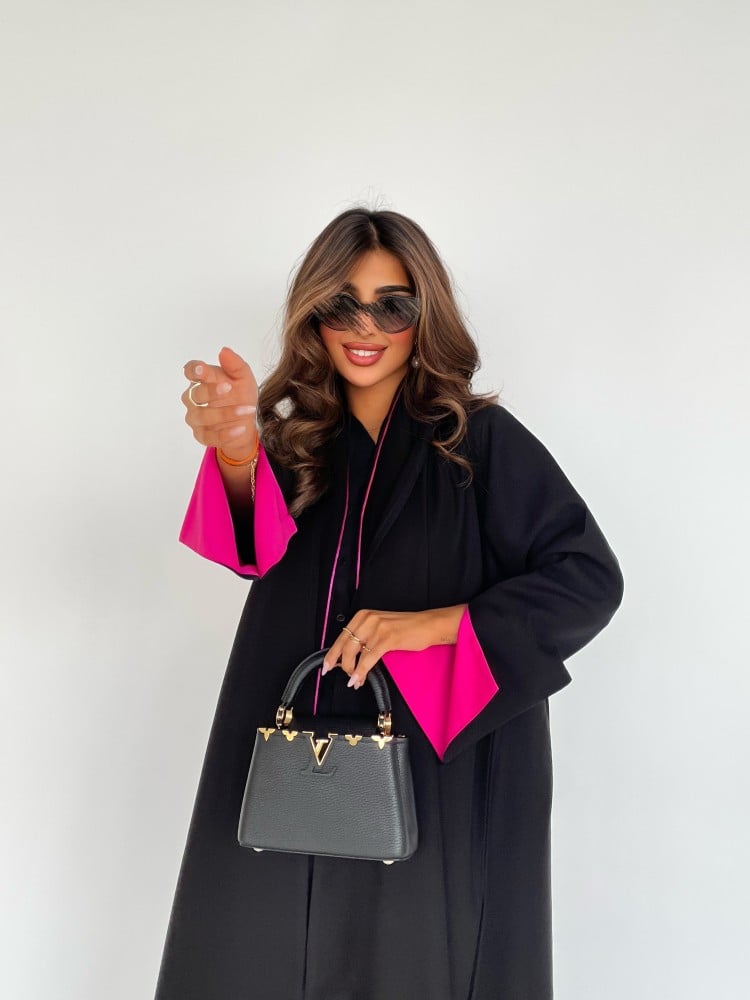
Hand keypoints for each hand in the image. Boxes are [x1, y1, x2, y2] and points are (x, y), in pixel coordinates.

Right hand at [181, 346, 258, 460]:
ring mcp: (196, 418)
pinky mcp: (202, 435)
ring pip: (201, 416)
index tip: (202, 370)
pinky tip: (240, 428)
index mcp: (202, 380)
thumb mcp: (244, 378)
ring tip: (247, 409)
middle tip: (229, 388)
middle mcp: (194, 399)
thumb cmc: (240, 395)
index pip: (190, 371)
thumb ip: (235, 365)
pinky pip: (209, 437)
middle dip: (210, 391)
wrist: (247, 422)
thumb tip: (224, 351)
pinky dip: (225, 434)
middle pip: (194, 394)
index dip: (193, 371)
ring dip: (224, 413)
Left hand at [321, 605, 466, 688]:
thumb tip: (349, 658)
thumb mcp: (380, 628)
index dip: (332, 654)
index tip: (327, 666)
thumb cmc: (406, 628)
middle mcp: (368, 619)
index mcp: (364, 615)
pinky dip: (361, 671)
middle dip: (340, 665)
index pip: (341, 637)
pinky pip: (368, 658)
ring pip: (355, 654)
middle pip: (345, 646)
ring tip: (355, 681)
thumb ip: (365, 638)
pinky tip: (359, 679)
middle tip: (344, 676)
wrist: (428, 625)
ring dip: (352, 671)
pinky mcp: (388, 638)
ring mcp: (378, 628)